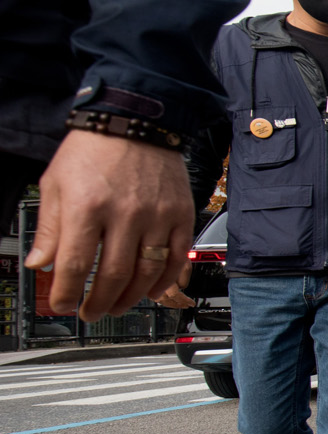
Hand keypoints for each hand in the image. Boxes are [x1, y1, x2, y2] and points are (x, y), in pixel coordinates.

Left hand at [25, 132, 193, 319]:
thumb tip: (41, 263)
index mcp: (87, 205)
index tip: (62, 304)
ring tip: (117, 306)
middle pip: (113, 275)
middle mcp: (125, 213)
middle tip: (90, 312)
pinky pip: (177, 257)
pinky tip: (153, 291)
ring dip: (131, 297)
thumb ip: (49, 227)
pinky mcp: (181, 214)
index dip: (67, 292)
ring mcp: (157, 215)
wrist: (135, 121)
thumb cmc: (93, 149)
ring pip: (146, 272)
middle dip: (99, 301)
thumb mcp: (55, 183)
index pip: (76, 264)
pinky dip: (166, 280)